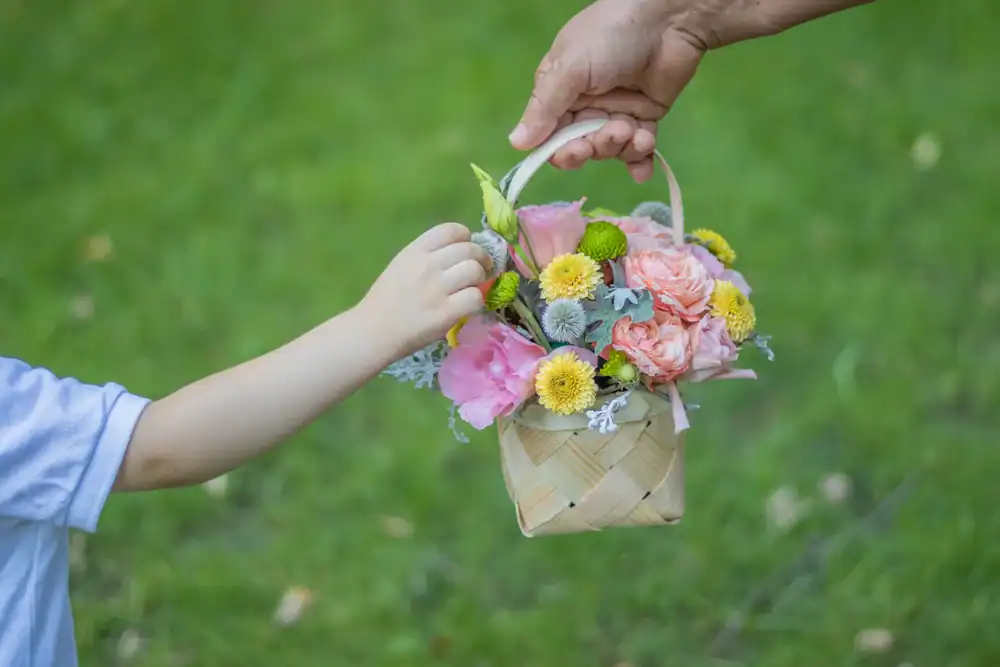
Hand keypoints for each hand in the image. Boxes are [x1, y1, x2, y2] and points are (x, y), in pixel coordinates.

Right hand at [361, 222, 491, 356]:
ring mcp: (437, 289)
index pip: (451, 230)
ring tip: (473, 288)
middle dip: (481, 259)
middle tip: (481, 270)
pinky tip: (467, 306)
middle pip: (470, 249)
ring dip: (480, 279)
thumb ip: (428, 255)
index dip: (466, 237)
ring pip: (475, 271)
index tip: (467, 249)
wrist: (373, 331)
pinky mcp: (446, 313)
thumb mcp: (402, 264)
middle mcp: (427, 265)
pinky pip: (475, 297)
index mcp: (415, 250)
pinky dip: (476, 301)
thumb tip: (462, 251)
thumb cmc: (387, 300)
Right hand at [510, 0, 707, 182]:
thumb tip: (515, 143)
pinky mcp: (645, 116)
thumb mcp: (570, 68)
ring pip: (610, 150)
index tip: (576, 151)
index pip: (550, 136)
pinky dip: (640, 159)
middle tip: (611, 135)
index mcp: (560, 92)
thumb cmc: (610, 35)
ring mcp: (616, 111)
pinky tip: (644, 168)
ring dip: (621, 148)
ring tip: (634, 130)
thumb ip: (544, 108)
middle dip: (594, 148)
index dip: (560, 151)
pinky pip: (638, 148)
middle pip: (580, 147)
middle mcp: (585, 105)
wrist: (667, 19)